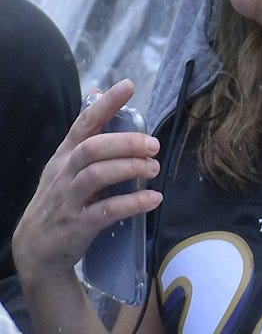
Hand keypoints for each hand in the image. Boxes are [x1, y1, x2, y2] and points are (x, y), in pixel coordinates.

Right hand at [11, 83, 161, 283]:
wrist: (36, 248)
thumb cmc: (60, 201)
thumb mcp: (66, 167)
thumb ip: (86, 136)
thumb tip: (98, 95)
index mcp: (64, 156)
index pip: (83, 123)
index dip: (106, 104)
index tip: (128, 85)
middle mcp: (64, 173)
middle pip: (91, 148)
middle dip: (125, 143)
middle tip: (153, 145)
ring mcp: (69, 199)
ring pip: (97, 175)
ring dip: (130, 169)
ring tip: (154, 169)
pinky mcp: (78, 225)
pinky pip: (106, 211)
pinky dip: (132, 203)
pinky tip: (153, 199)